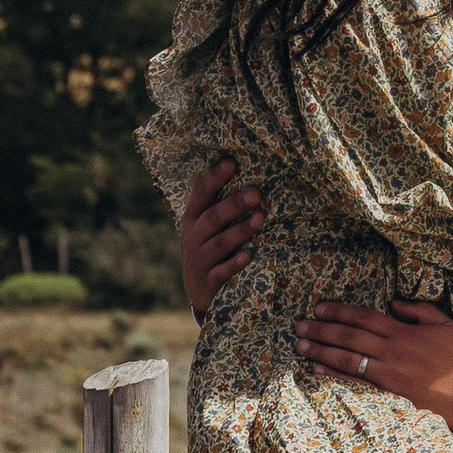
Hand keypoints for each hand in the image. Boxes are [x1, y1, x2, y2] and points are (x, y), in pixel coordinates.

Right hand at [179, 156, 263, 318]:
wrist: (197, 290)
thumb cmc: (210, 247)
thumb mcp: (207, 226)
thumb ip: (221, 204)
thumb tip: (253, 174)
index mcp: (192, 218)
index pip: (201, 194)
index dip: (215, 178)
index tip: (232, 162)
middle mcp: (193, 237)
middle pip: (213, 218)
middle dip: (234, 205)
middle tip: (256, 193)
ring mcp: (199, 260)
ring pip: (220, 244)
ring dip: (240, 231)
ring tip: (260, 218)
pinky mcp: (209, 281)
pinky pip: (222, 272)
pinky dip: (235, 264)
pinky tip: (249, 256)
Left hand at [293, 299, 452, 433]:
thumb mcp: (443, 324)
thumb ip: (417, 310)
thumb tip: (392, 303)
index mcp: (402, 332)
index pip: (363, 317)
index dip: (338, 311)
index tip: (318, 308)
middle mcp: (390, 351)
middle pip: (348, 337)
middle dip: (321, 329)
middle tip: (299, 325)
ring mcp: (386, 374)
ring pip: (346, 359)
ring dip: (320, 351)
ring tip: (300, 345)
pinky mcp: (386, 394)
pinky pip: (354, 383)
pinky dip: (333, 376)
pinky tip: (316, 370)